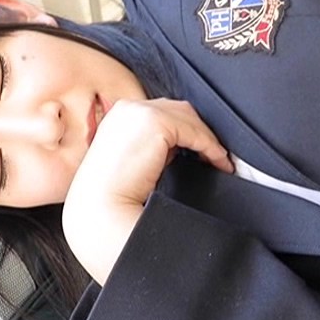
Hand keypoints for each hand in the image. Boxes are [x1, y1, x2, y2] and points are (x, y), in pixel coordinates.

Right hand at [62, 99, 232, 283]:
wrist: (100, 209)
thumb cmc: (112, 195)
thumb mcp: (134, 162)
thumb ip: (153, 148)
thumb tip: (178, 148)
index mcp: (118, 116)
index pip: (161, 113)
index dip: (184, 129)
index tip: (200, 150)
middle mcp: (127, 109)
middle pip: (177, 110)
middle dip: (198, 130)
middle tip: (215, 154)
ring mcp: (140, 112)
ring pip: (188, 118)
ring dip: (207, 138)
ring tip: (220, 161)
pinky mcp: (155, 122)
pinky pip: (194, 131)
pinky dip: (210, 146)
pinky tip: (218, 162)